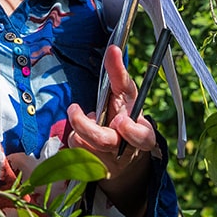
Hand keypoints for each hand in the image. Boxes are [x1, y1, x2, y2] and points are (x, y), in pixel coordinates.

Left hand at [65, 44, 156, 215]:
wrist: (122, 153)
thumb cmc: (124, 114)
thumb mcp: (125, 94)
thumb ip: (119, 73)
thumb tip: (114, 48)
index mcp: (142, 133)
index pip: (142, 136)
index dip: (132, 132)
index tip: (120, 121)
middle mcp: (125, 150)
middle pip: (104, 143)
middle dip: (86, 127)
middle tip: (74, 110)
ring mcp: (107, 161)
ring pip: (83, 145)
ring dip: (77, 127)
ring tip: (80, 114)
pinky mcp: (90, 168)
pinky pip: (73, 151)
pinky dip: (73, 136)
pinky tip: (80, 132)